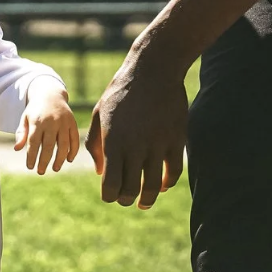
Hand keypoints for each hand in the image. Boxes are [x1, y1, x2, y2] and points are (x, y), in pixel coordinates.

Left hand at [13, 82, 79, 173]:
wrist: (51, 95)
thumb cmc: (35, 110)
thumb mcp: (25, 118)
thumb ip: (21, 133)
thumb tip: (17, 149)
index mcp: (37, 121)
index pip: (34, 142)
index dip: (32, 156)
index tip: (30, 167)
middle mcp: (51, 122)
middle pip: (48, 145)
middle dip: (44, 160)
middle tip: (40, 172)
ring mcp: (63, 122)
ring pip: (63, 144)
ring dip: (59, 159)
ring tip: (55, 169)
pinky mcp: (72, 123)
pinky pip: (74, 139)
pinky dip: (73, 150)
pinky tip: (68, 160)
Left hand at [86, 56, 186, 208]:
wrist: (153, 69)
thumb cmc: (121, 91)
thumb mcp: (100, 114)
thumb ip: (96, 144)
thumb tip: (102, 173)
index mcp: (113, 142)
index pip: (111, 184)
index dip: (110, 196)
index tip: (110, 196)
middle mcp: (135, 147)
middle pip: (131, 190)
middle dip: (126, 200)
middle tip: (126, 199)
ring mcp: (157, 144)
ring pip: (154, 186)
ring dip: (148, 199)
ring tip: (144, 202)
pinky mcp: (176, 139)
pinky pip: (174, 172)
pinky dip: (168, 183)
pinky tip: (163, 185)